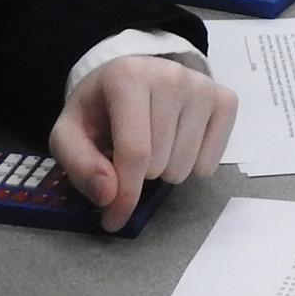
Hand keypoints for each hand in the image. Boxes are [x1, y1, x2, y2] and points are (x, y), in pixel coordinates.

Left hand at [52, 55, 236, 232]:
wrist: (132, 76)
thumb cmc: (100, 109)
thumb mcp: (70, 133)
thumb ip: (80, 165)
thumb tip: (108, 195)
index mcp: (127, 77)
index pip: (134, 152)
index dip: (124, 196)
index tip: (113, 221)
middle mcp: (171, 75)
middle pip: (160, 163)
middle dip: (141, 174)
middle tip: (130, 152)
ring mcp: (202, 86)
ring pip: (186, 166)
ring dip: (166, 170)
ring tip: (154, 145)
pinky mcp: (224, 99)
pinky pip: (212, 160)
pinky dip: (194, 165)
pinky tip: (179, 144)